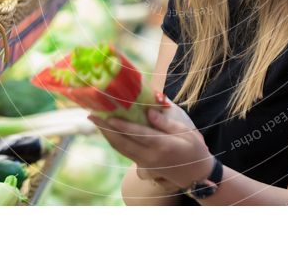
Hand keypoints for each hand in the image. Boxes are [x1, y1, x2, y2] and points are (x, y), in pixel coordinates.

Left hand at [90, 107, 212, 189]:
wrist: (196, 174)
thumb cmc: (193, 148)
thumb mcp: (186, 131)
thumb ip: (165, 122)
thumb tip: (148, 112)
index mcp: (163, 145)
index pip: (137, 134)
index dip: (121, 125)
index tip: (107, 115)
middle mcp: (150, 156)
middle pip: (122, 143)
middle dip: (105, 129)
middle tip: (91, 115)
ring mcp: (145, 163)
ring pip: (121, 149)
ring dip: (107, 135)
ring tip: (96, 121)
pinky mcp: (143, 166)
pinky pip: (125, 153)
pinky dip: (115, 142)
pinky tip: (110, 131)